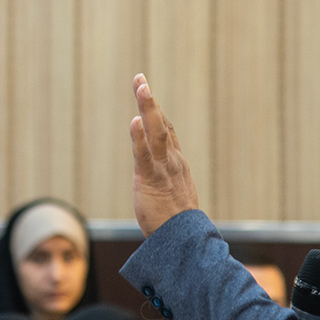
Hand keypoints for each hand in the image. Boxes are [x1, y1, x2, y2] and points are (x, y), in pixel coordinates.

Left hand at [128, 74, 199, 236]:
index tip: (146, 91)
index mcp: (176, 163)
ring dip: (149, 108)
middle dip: (150, 100)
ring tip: (141, 86)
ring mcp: (163, 168)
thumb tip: (159, 179)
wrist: (184, 241)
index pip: (166, 131)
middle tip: (140, 79)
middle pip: (161, 124)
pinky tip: (135, 120)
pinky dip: (139, 137)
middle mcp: (172, 161)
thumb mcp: (172, 195)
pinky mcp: (152, 179)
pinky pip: (145, 155)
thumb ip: (165, 181)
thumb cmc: (176, 224)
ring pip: (156, 132)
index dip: (156, 111)